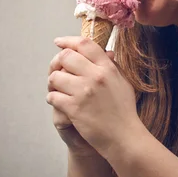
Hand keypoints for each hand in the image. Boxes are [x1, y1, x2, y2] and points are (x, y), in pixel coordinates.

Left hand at [46, 36, 141, 159]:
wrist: (124, 136)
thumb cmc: (125, 111)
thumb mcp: (123, 82)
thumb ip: (113, 65)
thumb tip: (106, 52)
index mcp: (108, 67)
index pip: (85, 44)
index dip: (68, 40)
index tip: (59, 42)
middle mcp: (95, 76)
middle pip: (66, 57)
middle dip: (58, 62)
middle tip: (57, 69)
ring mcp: (84, 92)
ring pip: (55, 76)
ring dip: (54, 83)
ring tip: (58, 89)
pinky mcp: (74, 108)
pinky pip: (53, 96)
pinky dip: (52, 98)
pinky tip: (58, 101)